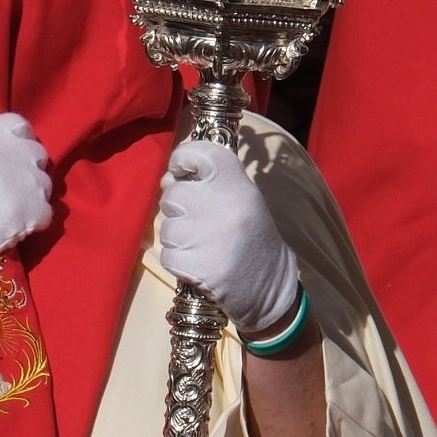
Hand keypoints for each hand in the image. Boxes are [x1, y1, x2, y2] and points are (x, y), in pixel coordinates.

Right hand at [0, 113, 52, 290]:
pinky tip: (16, 226)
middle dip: (28, 167)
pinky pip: (47, 212)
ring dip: (33, 195)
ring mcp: (27, 183)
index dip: (18, 139)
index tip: (11, 154)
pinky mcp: (35, 211)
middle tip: (11, 185)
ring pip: (46, 184)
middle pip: (38, 153)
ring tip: (12, 209)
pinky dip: (35, 221)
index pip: (19, 124)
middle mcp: (13, 154)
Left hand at [157, 140, 299, 336]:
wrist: (269, 284)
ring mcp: (209, 237)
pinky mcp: (197, 266)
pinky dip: (178, 261)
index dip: (182, 158)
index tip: (180, 170)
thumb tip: (166, 179)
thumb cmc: (251, 235)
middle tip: (199, 220)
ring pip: (167, 227)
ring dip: (178, 237)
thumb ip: (207, 182)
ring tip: (202, 244)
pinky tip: (198, 262)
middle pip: (172, 194)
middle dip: (178, 209)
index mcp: (237, 184)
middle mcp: (224, 205)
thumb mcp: (240, 198)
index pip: (199, 153)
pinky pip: (167, 255)